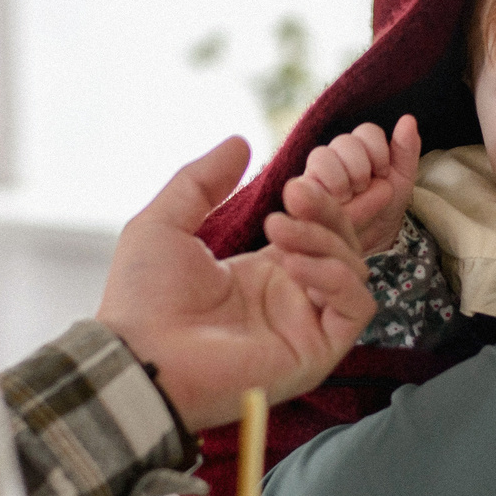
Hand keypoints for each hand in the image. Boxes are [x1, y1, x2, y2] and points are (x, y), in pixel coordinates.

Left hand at [98, 138, 376, 429]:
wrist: (138, 354)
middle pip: (342, 242)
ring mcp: (305, 325)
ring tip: (276, 227)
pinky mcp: (315, 352)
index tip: (295, 180)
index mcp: (262, 271)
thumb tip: (239, 141)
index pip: (317, 228)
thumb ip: (202, 180)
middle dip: (326, 211)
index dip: (319, 200)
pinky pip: (356, 307)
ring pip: (352, 269)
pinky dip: (335, 277)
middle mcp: (290, 297)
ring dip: (324, 239)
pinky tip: (293, 265)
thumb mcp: (165, 222)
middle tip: (293, 193)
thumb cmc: (143, 298)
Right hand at [298, 116, 421, 255]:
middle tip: (363, 187)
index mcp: (362, 148)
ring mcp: (317, 173)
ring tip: (348, 197)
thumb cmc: (384, 207)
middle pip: (344, 141)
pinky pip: (302, 180)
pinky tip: (334, 203)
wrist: (372, 241)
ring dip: (340, 177)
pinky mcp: (302, 192)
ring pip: (321, 155)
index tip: (383, 173)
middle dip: (360, 166)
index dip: (377, 151)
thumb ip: (406, 150)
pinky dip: (321, 189)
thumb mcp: (402, 180)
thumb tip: (408, 119)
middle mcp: (337, 156)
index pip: (366, 132)